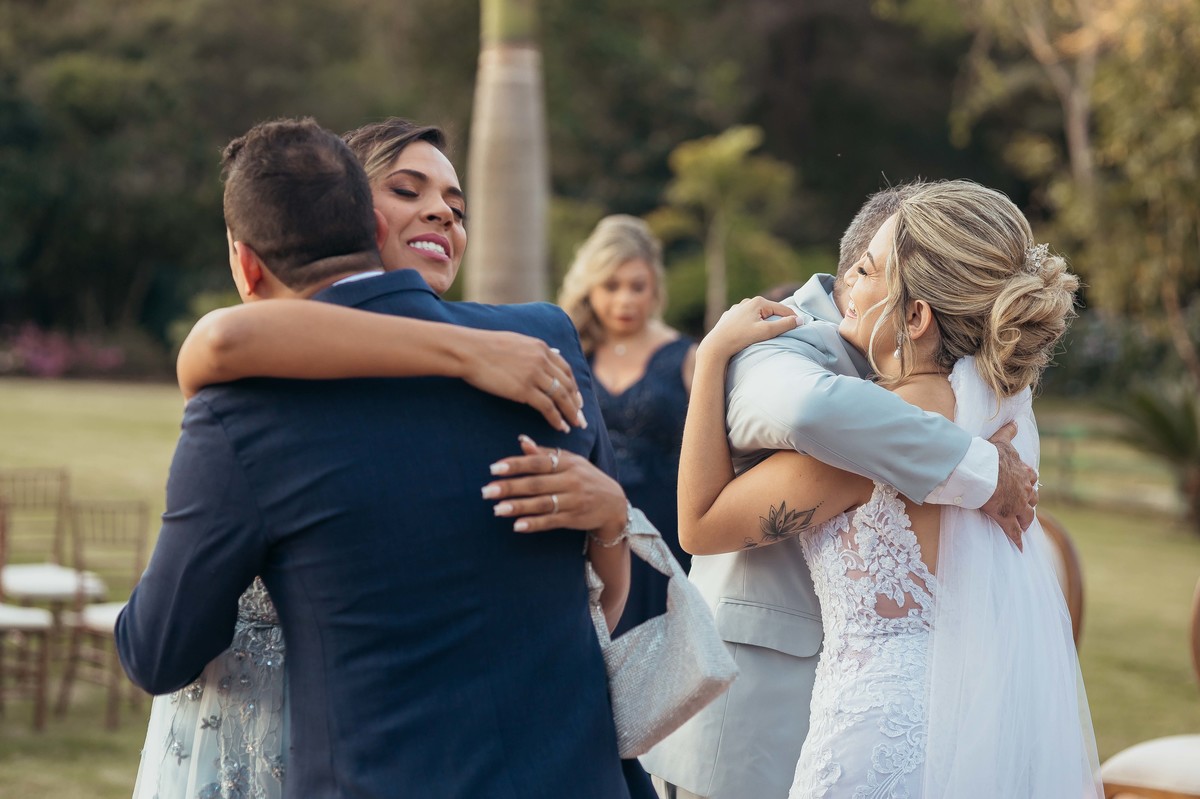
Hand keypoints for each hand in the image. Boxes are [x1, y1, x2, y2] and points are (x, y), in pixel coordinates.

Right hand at [458, 331, 584, 433]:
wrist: (469, 351)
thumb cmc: (485, 346)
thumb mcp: (515, 341)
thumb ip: (533, 350)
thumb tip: (546, 354)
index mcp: (541, 347)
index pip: (565, 369)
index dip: (573, 386)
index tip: (577, 399)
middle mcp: (542, 360)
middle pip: (567, 385)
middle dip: (576, 403)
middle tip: (581, 417)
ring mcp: (534, 375)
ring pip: (561, 397)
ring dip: (571, 413)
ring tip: (575, 425)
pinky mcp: (524, 389)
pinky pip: (547, 407)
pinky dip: (556, 418)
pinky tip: (560, 427)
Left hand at [482, 435, 626, 539]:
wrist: (614, 503)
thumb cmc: (585, 478)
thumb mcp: (570, 461)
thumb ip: (545, 454)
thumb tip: (522, 441)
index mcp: (567, 463)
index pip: (537, 463)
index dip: (515, 465)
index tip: (493, 468)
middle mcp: (571, 481)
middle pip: (536, 484)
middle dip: (510, 487)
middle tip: (486, 491)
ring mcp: (573, 501)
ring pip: (542, 504)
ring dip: (518, 507)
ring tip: (497, 509)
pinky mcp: (574, 518)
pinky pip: (551, 521)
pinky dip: (534, 524)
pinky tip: (517, 525)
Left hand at [698, 297, 799, 362]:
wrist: (715, 346)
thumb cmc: (741, 338)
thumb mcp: (766, 332)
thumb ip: (784, 325)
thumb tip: (799, 320)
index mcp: (758, 302)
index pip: (782, 309)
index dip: (793, 317)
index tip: (802, 325)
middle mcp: (747, 302)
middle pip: (770, 310)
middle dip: (779, 319)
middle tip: (788, 328)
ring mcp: (737, 309)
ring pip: (757, 314)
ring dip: (765, 321)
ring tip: (771, 331)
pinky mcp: (729, 317)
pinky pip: (746, 319)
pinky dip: (753, 324)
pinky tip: (753, 331)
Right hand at [980, 422, 1038, 550]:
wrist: (981, 472)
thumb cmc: (989, 456)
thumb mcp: (1001, 441)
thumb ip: (1009, 432)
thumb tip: (1015, 421)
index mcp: (1022, 472)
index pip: (1030, 478)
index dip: (1027, 483)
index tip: (1026, 485)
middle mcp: (1024, 489)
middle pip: (1032, 499)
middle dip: (1030, 504)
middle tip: (1026, 508)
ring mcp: (1017, 505)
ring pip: (1027, 516)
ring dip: (1026, 522)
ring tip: (1024, 526)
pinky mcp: (1006, 518)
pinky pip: (1014, 532)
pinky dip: (1018, 541)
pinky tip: (1020, 548)